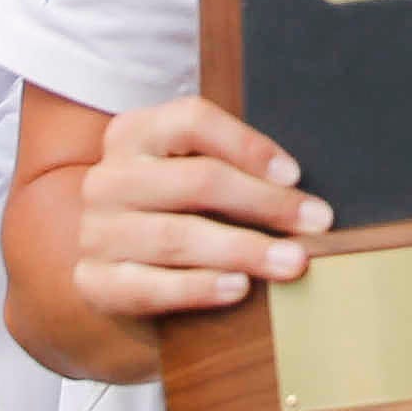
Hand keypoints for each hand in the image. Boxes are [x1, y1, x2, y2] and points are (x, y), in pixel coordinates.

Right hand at [70, 93, 333, 325]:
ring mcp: (96, 231)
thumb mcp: (195, 172)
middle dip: (264, 203)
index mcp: (135, 133)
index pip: (193, 121)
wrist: (121, 268)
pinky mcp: (94, 282)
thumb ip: (235, 168)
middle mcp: (108, 178)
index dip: (248, 146)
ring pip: (176, 236)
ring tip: (291, 262)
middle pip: (195, 181)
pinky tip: (239, 288)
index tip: (296, 174)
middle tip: (317, 223)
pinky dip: (198, 288)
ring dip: (243, 249)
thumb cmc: (179, 209)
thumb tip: (304, 192)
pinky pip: (149, 286)